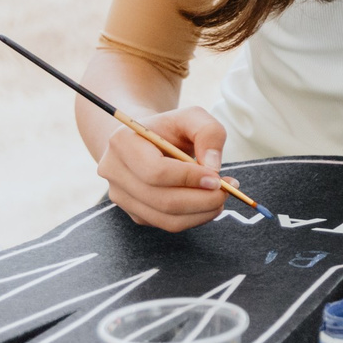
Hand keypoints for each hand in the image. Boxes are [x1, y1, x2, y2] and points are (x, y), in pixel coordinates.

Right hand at [95, 106, 231, 231]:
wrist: (147, 140)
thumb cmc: (171, 128)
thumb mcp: (193, 117)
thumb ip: (209, 133)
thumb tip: (213, 168)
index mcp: (122, 142)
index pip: (155, 172)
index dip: (189, 179)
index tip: (218, 178)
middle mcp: (114, 172)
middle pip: (162, 200)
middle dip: (201, 200)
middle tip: (227, 190)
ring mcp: (121, 197)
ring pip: (166, 219)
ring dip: (201, 213)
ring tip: (221, 197)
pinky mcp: (135, 213)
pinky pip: (168, 225)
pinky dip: (194, 218)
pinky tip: (206, 203)